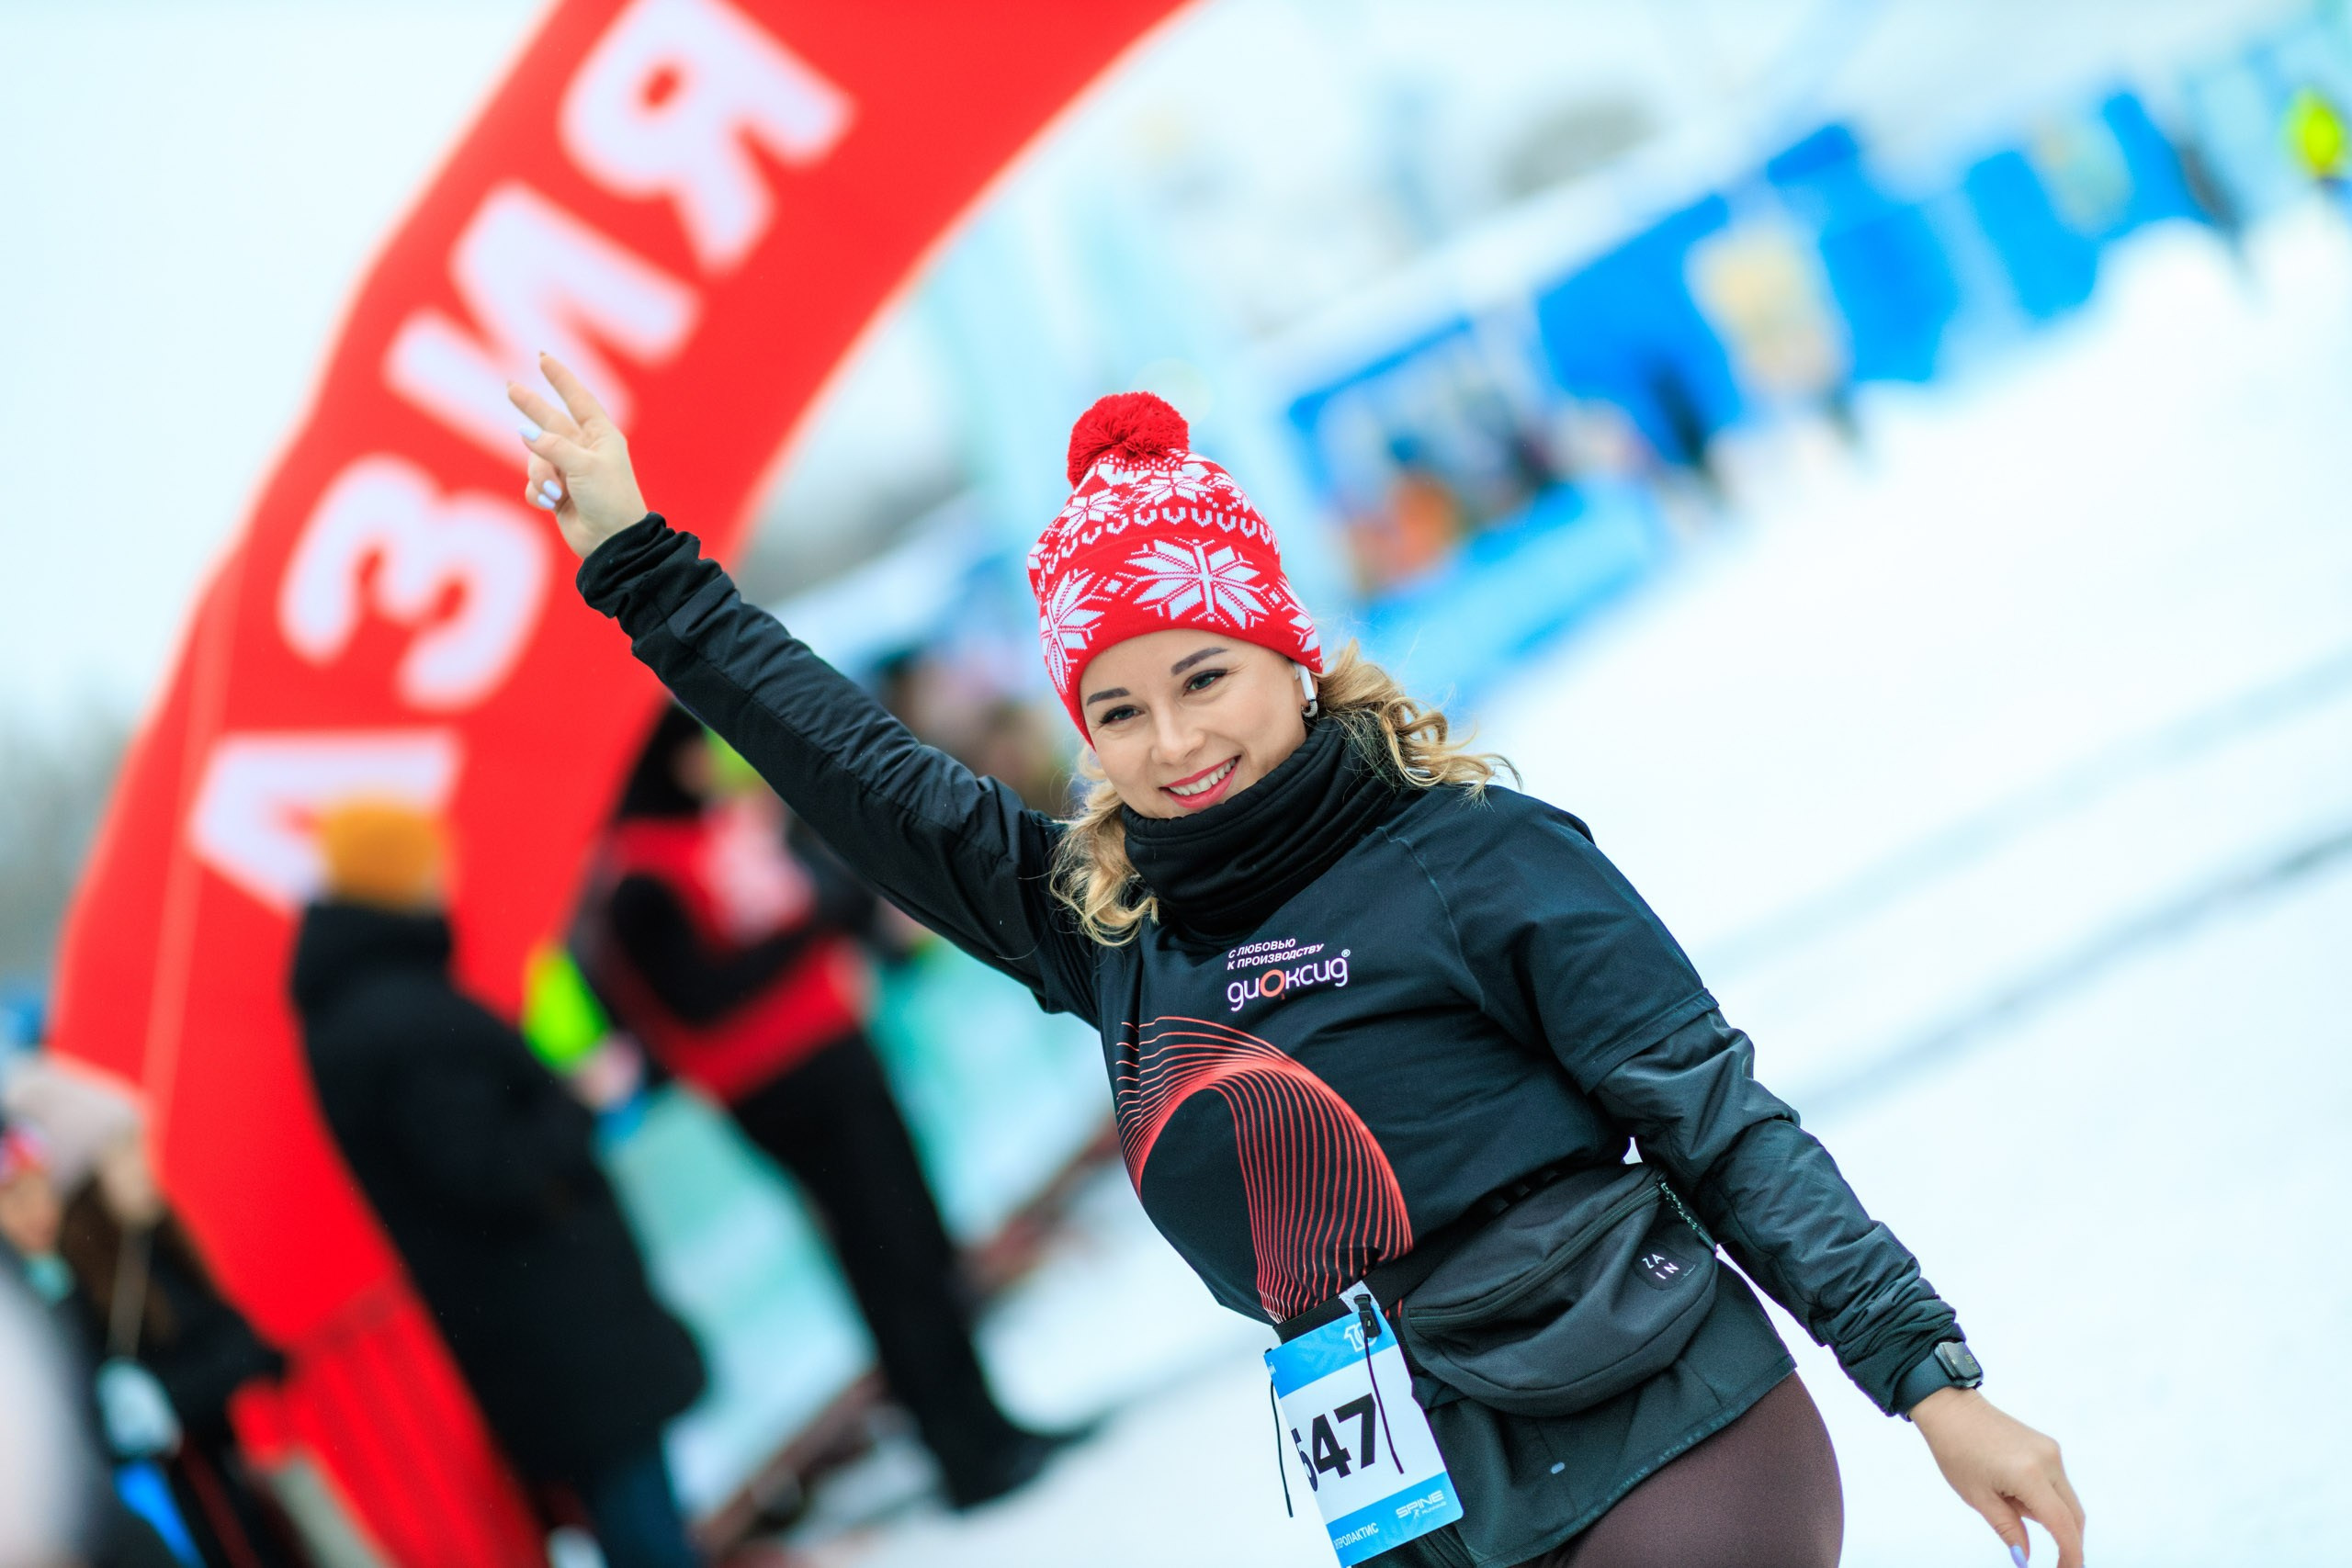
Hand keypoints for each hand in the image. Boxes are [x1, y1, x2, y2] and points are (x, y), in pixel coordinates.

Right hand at [506, 353, 648, 557]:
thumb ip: (553, 446)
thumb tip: (524, 431)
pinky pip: (533, 483)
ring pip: (535, 458)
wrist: (612, 542)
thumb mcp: (583, 466)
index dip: (560, 378)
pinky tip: (551, 504)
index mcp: (601, 436)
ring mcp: (568, 470)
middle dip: (531, 407)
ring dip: (540, 475)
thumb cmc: (609, 499)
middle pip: (549, 420)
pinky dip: (538, 492)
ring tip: (556, 493)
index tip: (543, 357)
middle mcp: (584, 449)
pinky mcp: (556, 492)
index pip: (578, 399)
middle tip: (510, 387)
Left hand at [1911, 1388, 2084, 1566]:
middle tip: (2055, 1562)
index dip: (2070, 1554)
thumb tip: (2025, 1559)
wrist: (1950, 1408)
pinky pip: (2057, 1482)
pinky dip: (2045, 1497)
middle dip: (2067, 1540)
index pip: (2062, 1525)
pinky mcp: (2048, 1445)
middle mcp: (2048, 1460)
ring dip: (2050, 1515)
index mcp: (2030, 1475)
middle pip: (2073, 1514)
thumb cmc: (1956, 1451)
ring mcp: (2051, 1450)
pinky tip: (2011, 1488)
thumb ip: (2008, 1529)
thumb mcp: (1978, 1498)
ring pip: (2067, 1499)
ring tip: (2005, 1500)